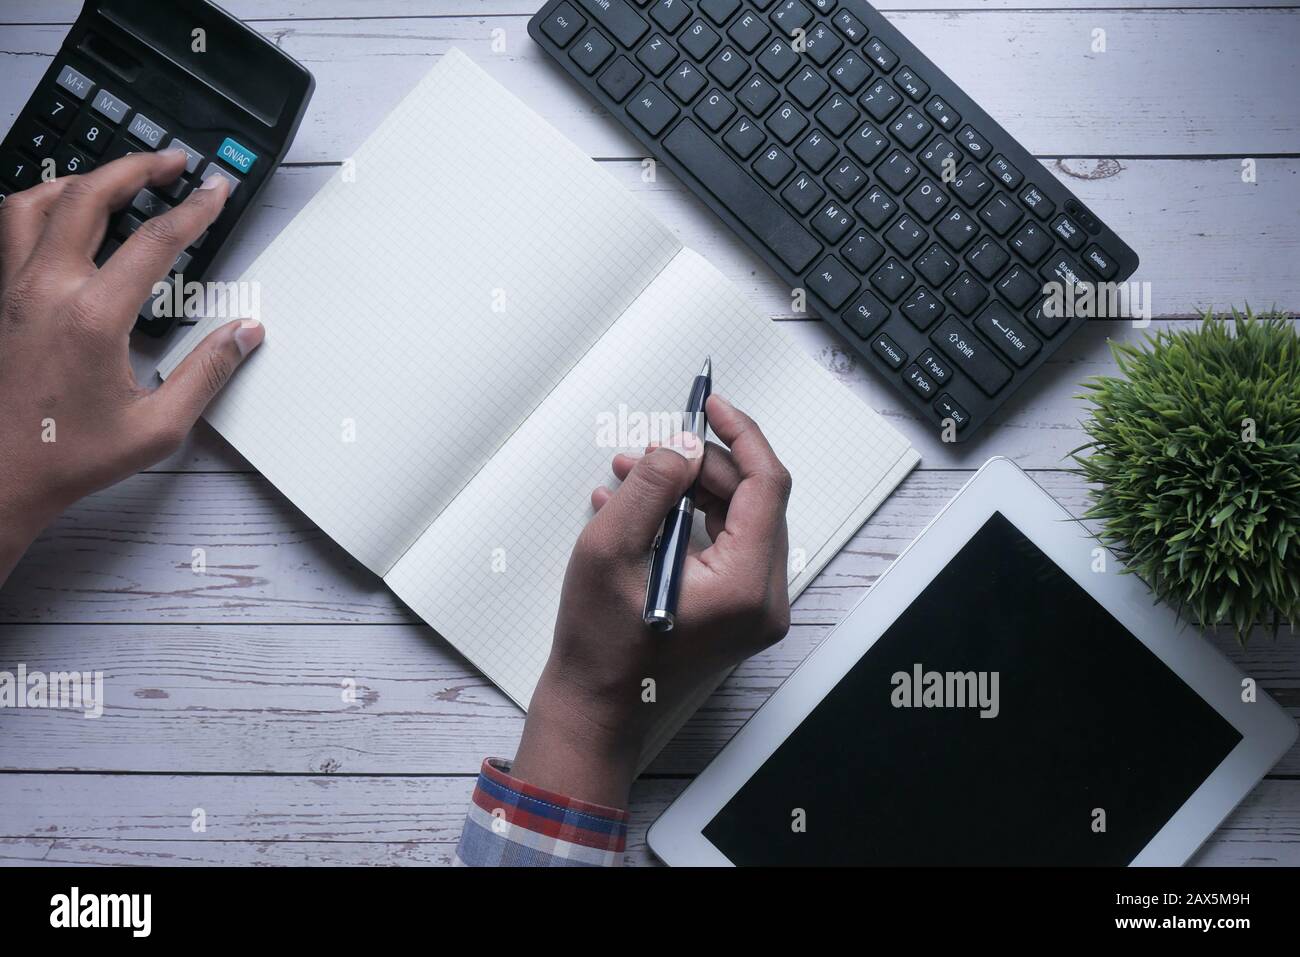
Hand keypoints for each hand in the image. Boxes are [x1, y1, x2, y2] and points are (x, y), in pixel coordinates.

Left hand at [0, 151, 264, 581]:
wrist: (0, 476)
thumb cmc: (69, 456)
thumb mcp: (159, 426)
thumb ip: (209, 372)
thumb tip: (245, 333)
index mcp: (92, 317)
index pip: (154, 241)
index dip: (194, 210)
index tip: (215, 192)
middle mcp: (45, 290)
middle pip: (88, 196)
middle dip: (136, 169)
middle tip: (171, 163)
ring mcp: (12, 290)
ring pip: (36, 201)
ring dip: (81, 179)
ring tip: (115, 179)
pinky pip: (11, 228)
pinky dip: (39, 205)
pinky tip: (61, 214)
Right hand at [511, 394, 792, 806]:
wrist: (596, 706)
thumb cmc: (599, 644)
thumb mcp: (609, 551)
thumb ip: (649, 487)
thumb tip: (682, 446)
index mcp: (746, 584)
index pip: (766, 485)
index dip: (740, 435)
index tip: (710, 406)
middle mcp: (764, 598)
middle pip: (750, 500)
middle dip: (699, 465)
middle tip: (648, 451)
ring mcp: (754, 607)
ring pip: (735, 518)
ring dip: (686, 490)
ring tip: (630, 475)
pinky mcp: (737, 609)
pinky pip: (723, 544)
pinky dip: (685, 519)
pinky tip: (636, 509)